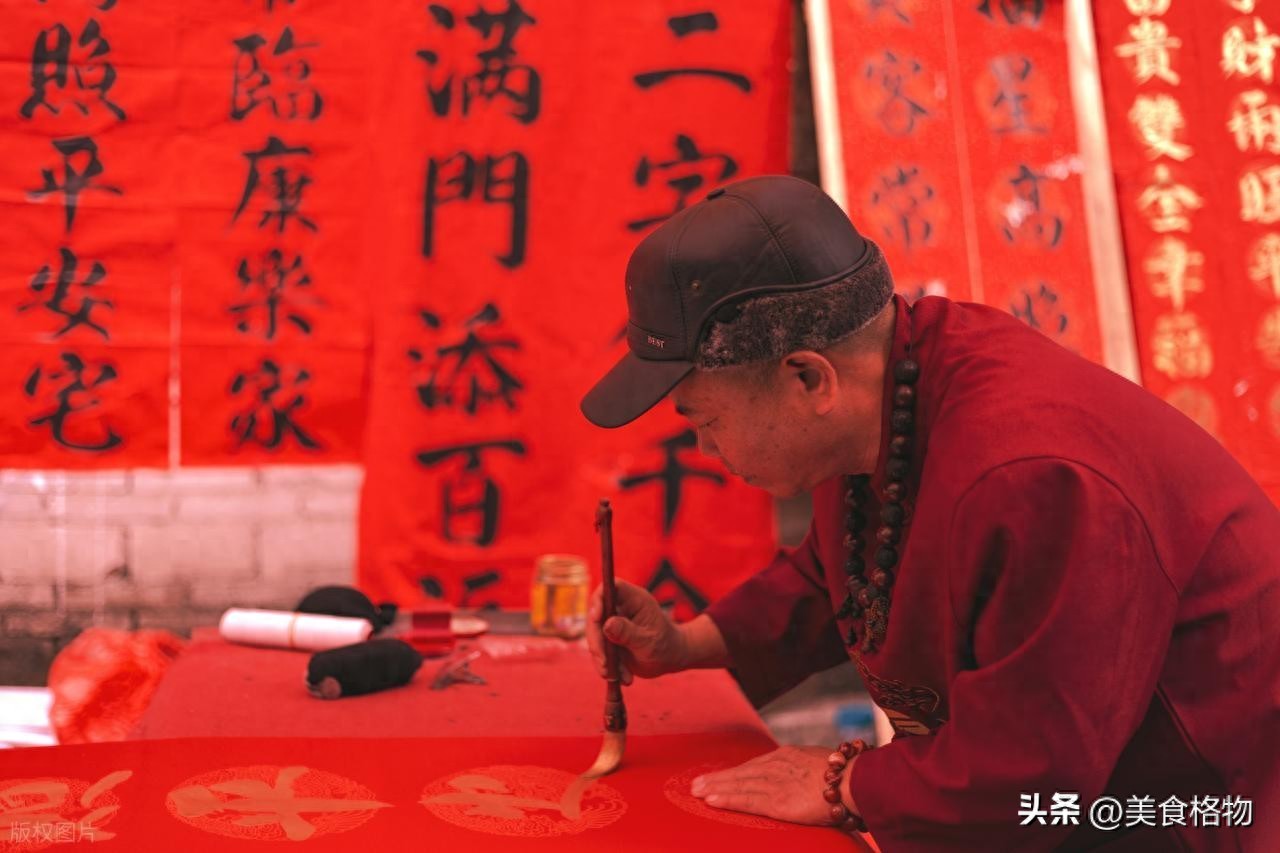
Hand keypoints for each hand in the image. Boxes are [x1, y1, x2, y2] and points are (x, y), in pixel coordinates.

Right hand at [586, 580, 687, 683]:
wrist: (671, 658)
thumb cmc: (666, 645)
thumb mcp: (648, 641)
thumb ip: (627, 633)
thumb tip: (606, 624)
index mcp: (634, 599)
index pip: (610, 588)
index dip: (599, 600)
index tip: (596, 618)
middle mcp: (621, 608)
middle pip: (596, 616)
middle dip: (596, 641)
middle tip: (604, 663)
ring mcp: (614, 623)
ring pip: (595, 636)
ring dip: (602, 658)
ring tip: (616, 676)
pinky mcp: (610, 638)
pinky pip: (600, 650)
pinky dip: (609, 666)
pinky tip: (624, 678)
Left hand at [689, 746, 852, 826]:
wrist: (858, 780)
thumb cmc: (849, 776)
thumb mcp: (821, 764)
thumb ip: (805, 770)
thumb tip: (804, 778)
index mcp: (789, 756)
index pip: (755, 765)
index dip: (735, 772)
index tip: (719, 776)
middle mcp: (778, 765)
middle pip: (742, 773)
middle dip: (718, 779)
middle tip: (695, 784)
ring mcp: (776, 782)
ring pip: (739, 785)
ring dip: (716, 789)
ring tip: (696, 792)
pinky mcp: (778, 800)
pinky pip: (747, 800)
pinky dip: (727, 800)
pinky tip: (711, 801)